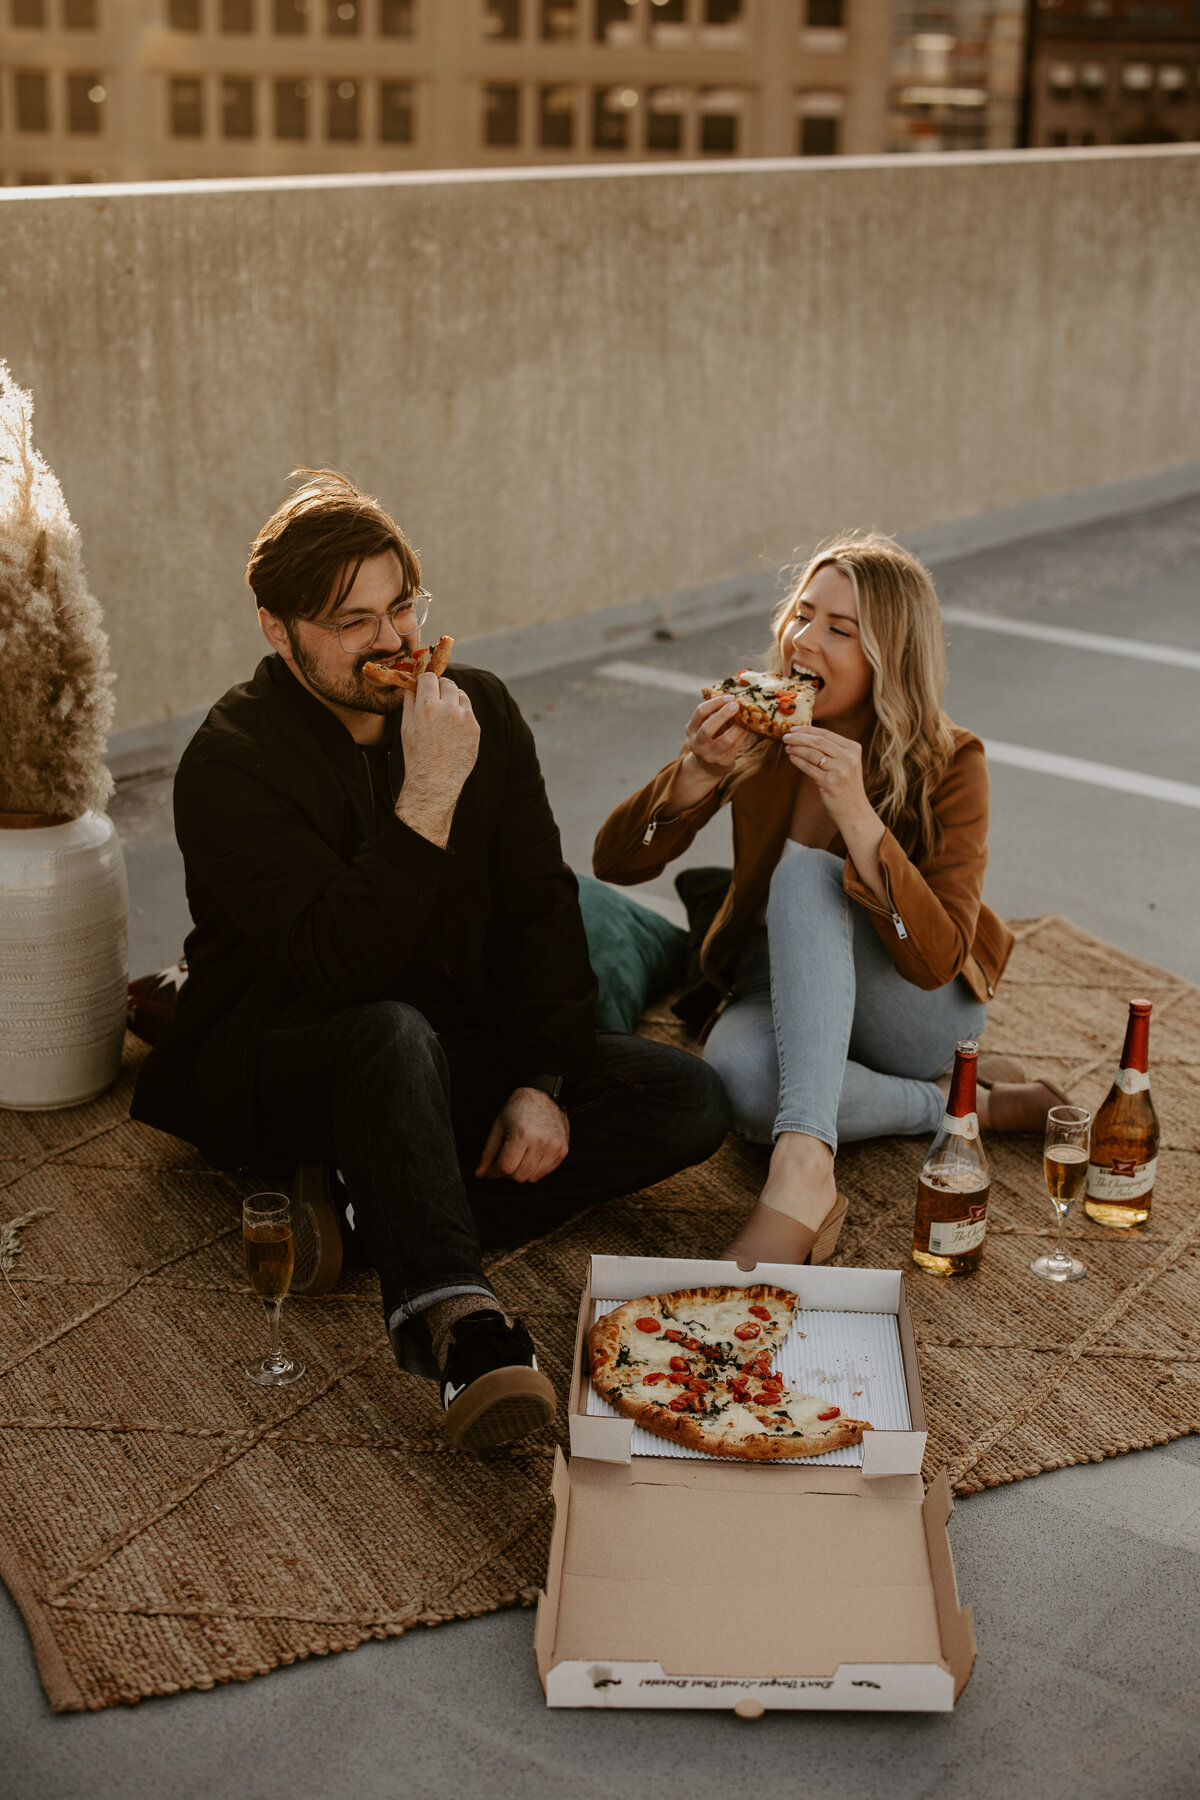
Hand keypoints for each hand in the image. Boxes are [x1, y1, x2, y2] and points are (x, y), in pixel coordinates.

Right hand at [395, 673, 479, 846]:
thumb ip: (409, 701)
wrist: (435, 780)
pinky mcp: (475, 728)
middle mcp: (448, 708)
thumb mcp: (406, 726)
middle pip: (448, 683)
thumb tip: (411, 685)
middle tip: (436, 697)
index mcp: (427, 705)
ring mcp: (465, 718)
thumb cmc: (416, 755)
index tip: (424, 685)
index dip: (426, 680)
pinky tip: (453, 728)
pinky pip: (469, 712)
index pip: (429, 678)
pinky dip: (462, 715)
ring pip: (461, 695)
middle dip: (441, 687)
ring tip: (445, 713)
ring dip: (453, 699)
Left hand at [475, 1087, 569, 1183]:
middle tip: (506, 1161)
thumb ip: (488, 1153)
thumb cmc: (518, 1108)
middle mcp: (540, 1142)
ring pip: (532, 1178)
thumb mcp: (498, 1127)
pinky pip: (545, 1173)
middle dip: (508, 1172)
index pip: (505, 1167)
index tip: (492, 1170)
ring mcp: (553, 1147)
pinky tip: (531, 1156)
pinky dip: (535, 1169)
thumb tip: (480, 1173)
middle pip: (519, 1176)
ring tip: (519, 1157)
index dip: (494, 1172)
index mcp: (521, 1135)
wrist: (543, 1095)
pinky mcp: (562, 1150)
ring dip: (522, 1172)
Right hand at [666, 696, 751, 813]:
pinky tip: (749, 727)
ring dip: (737, 726)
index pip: (700, 712)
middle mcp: (697, 743)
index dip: (715, 703)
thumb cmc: (711, 739)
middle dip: (723, 714)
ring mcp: (709, 755)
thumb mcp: (706, 726)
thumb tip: (735, 695)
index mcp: (691, 729)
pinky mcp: (723, 763)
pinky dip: (743, 734)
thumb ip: (715, 713)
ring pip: (725, 740)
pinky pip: (736, 746)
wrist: (708, 767)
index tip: (729, 696)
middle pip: (708, 728)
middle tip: (736, 704)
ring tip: (746, 716)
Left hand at [782, 726, 871, 824]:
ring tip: (787, 747)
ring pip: (811, 753)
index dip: (807, 730)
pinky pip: (808, 767)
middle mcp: (848, 757)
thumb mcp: (846, 763)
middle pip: (818, 741)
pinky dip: (797, 761)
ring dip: (796, 748)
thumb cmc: (846, 785)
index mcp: (853, 748)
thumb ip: (832, 749)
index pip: (826, 734)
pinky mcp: (829, 782)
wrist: (854, 810)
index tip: (794, 729)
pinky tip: (791, 757)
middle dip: (798, 737)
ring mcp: (839, 770)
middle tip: (785, 736)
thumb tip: (806, 735)